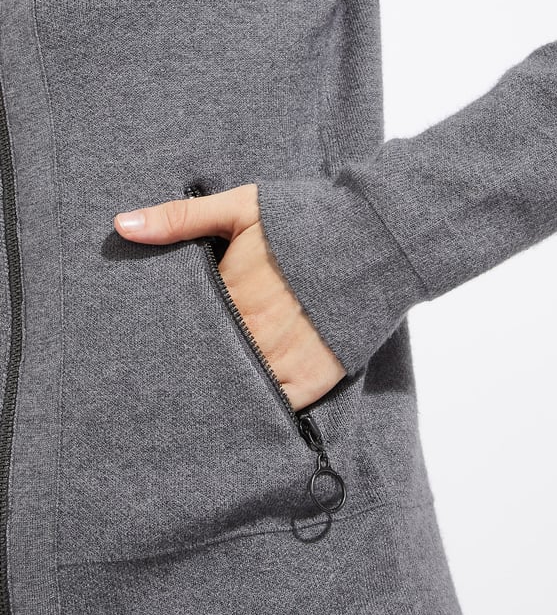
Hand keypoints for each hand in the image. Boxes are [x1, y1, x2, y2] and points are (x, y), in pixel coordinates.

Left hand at [113, 183, 346, 411]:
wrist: (377, 239)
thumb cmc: (307, 220)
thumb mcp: (242, 206)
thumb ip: (181, 219)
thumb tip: (121, 226)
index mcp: (230, 295)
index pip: (186, 326)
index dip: (176, 331)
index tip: (160, 339)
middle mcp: (253, 334)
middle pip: (208, 361)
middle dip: (194, 364)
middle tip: (170, 378)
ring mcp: (285, 360)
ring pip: (238, 389)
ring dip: (223, 389)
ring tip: (200, 400)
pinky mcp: (314, 378)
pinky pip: (276, 407)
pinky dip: (260, 408)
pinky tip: (245, 407)